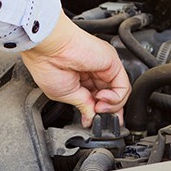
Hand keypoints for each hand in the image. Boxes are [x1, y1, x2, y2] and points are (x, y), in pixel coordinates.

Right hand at [21, 12, 129, 126]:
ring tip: (97, 107)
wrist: (49, 48)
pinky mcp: (112, 63)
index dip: (101, 113)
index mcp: (82, 78)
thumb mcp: (65, 94)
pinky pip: (123, 86)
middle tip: (100, 119)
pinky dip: (116, 98)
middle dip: (109, 112)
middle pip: (113, 97)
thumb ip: (83, 105)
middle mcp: (95, 72)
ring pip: (121, 94)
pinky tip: (102, 98)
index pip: (99, 99)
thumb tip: (91, 118)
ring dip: (111, 107)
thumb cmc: (47, 64)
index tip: (97, 122)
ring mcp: (105, 67)